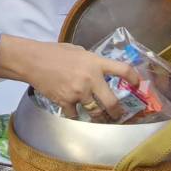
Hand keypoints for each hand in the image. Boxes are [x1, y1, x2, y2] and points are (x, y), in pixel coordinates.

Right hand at [0, 36, 133, 119]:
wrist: (33, 61)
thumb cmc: (55, 53)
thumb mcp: (79, 51)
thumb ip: (92, 62)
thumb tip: (102, 71)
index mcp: (96, 63)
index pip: (123, 70)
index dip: (134, 78)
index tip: (137, 84)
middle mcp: (91, 79)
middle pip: (112, 102)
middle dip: (117, 112)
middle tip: (118, 115)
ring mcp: (78, 92)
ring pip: (95, 112)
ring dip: (98, 116)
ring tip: (100, 118)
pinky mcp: (66, 102)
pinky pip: (76, 115)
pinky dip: (76, 116)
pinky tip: (76, 114)